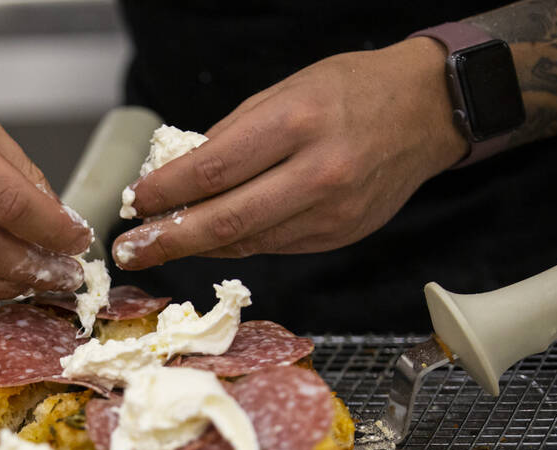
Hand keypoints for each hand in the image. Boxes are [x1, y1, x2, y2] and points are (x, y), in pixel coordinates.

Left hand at [112, 37, 468, 268]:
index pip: (213, 169)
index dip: (164, 193)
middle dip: (168, 240)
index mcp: (297, 123)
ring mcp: (332, 211)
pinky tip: (209, 240)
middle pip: (226, 221)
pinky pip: (272, 246)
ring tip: (157, 246)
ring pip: (246, 242)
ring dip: (196, 246)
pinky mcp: (340, 234)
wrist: (428, 109)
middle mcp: (318, 172)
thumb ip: (230, 135)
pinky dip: (234, 244)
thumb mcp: (284, 92)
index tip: (133, 203)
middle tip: (128, 251)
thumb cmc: (350, 91)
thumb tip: (175, 175)